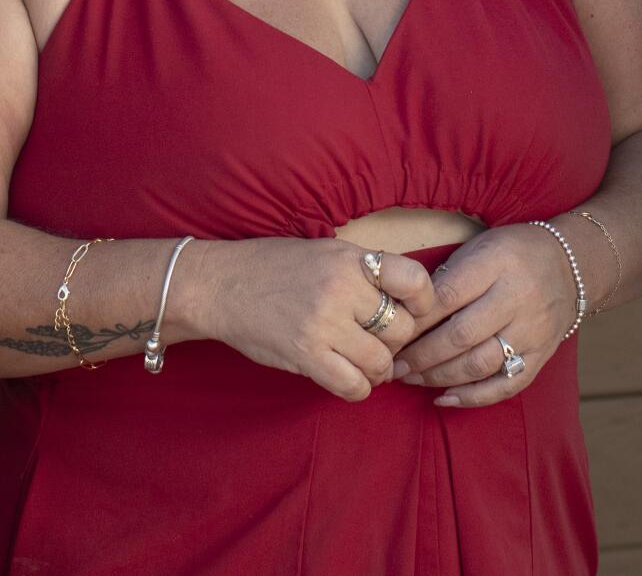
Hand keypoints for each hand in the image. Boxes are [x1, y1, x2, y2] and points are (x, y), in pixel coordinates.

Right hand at [189, 237, 439, 400]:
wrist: (217, 285)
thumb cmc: (269, 268)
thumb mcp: (321, 253)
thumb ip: (360, 272)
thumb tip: (405, 307)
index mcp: (348, 259)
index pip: (415, 281)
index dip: (424, 304)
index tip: (412, 313)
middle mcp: (341, 287)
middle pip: (401, 330)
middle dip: (393, 343)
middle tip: (374, 343)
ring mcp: (323, 322)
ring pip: (381, 362)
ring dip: (376, 370)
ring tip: (359, 364)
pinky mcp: (306, 354)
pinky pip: (354, 386)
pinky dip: (357, 388)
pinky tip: (345, 378)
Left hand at [392, 222, 577, 407]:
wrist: (572, 264)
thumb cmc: (510, 253)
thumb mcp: (477, 248)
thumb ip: (446, 276)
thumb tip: (402, 311)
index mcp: (495, 265)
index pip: (446, 297)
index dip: (413, 320)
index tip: (386, 333)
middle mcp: (517, 300)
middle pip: (461, 336)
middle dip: (421, 355)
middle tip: (392, 364)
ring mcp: (532, 331)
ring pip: (480, 364)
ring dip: (439, 377)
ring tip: (410, 378)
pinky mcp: (542, 355)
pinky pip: (507, 385)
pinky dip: (474, 397)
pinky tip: (444, 399)